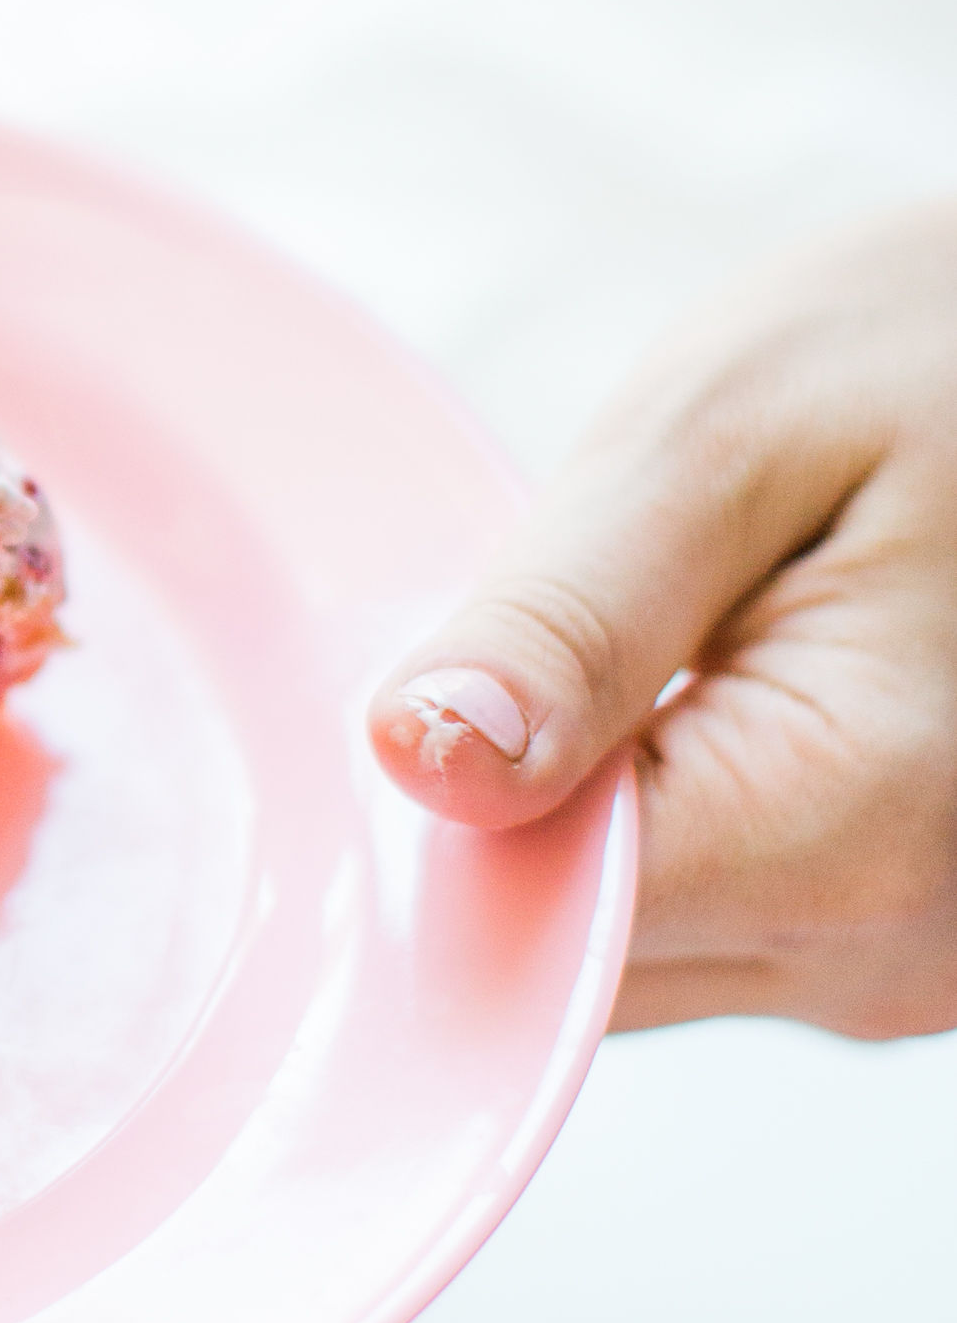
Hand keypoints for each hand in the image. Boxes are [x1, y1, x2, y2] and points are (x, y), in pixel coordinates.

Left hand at [369, 207, 956, 1038]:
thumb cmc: (926, 356)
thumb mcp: (723, 441)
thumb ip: (566, 621)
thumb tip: (417, 760)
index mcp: (853, 827)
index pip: (535, 925)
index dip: (433, 828)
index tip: (427, 693)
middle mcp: (895, 951)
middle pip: (573, 962)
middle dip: (508, 817)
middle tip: (553, 632)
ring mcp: (908, 966)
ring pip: (628, 955)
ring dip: (587, 816)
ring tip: (661, 642)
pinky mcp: (896, 939)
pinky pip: (706, 920)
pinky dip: (660, 817)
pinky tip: (703, 689)